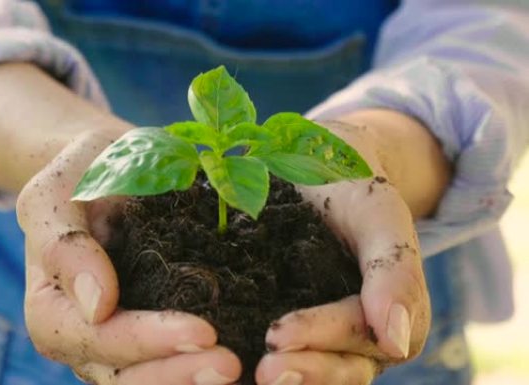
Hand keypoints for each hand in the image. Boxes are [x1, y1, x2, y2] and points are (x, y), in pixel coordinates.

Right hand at [17, 134, 241, 384]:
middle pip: (127, 375)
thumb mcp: (55, 196)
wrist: (108, 167)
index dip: (146, 341)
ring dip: (192, 379)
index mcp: (51, 310)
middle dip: (178, 373)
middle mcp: (83, 338)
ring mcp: (118, 343)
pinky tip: (244, 370)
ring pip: (152, 379)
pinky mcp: (151, 335)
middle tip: (231, 364)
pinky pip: (173, 361)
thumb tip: (97, 308)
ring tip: (239, 370)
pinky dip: (199, 369)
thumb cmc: (79, 175)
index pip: (98, 338)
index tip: (202, 331)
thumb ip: (64, 248)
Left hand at [256, 113, 448, 384]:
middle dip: (304, 370)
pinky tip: (228, 370)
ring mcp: (318, 338)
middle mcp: (354, 338)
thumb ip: (394, 272)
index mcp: (386, 316)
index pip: (359, 334)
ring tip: (250, 376)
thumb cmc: (352, 193)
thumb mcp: (378, 217)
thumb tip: (397, 341)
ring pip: (310, 370)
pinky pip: (275, 352)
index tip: (278, 334)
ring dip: (286, 376)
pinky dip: (253, 362)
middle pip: (338, 368)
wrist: (316, 173)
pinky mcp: (278, 325)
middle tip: (265, 371)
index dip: (322, 335)